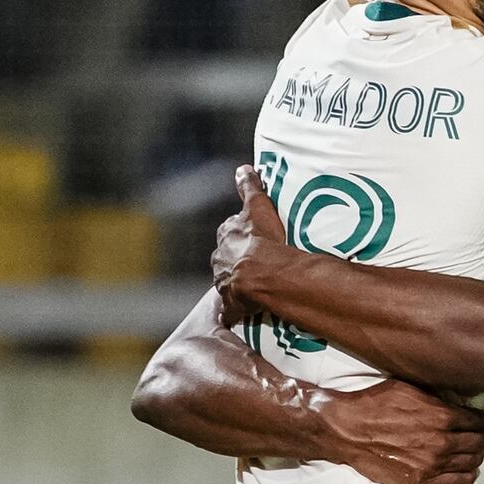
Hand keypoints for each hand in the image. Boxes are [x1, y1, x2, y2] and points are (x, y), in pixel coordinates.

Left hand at [213, 165, 293, 301]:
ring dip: (236, 283)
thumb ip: (250, 188)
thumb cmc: (263, 240)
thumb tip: (242, 168)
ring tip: (253, 286)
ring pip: (227, 281)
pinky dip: (233, 312)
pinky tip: (237, 315)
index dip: (239, 234)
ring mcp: (224, 283)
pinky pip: (231, 309)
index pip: (229, 232)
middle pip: (226, 257)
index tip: (251, 237)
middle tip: (254, 262)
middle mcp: (220, 259)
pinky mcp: (232, 304)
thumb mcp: (258, 207)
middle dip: (235, 259)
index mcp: (227, 236)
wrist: (263, 274)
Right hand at [315, 377, 483, 483]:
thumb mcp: (409, 389)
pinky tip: (467, 471)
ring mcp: (432, 466)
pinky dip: (467, 477)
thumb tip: (456, 401)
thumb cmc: (374, 405)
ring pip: (471, 463)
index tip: (479, 421)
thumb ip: (436, 398)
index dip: (480, 420)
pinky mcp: (420, 483)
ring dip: (475, 456)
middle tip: (478, 436)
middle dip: (480, 437)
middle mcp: (441, 443)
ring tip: (472, 452)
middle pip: (477, 442)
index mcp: (441, 417)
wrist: (347, 431)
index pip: (477, 421)